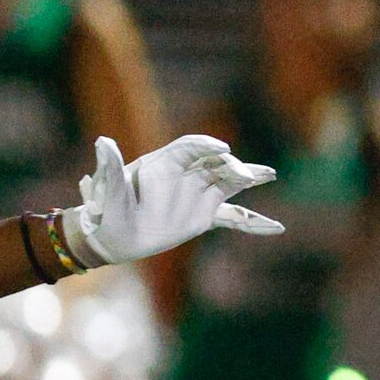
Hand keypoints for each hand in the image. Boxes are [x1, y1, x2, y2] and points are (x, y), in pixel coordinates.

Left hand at [63, 135, 280, 269]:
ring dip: (248, 177)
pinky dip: (253, 222)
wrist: (111, 236)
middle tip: (245, 174)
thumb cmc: (106, 209)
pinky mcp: (203, 217)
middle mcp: (184, 176)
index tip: (222, 150)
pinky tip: (276, 228)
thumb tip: (103, 143)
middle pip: (214, 164)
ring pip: (229, 183)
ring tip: (270, 174)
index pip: (191, 148)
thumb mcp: (107, 188)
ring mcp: (196, 196)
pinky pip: (232, 218)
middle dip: (232, 166)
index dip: (207, 146)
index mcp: (163, 164)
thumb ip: (110, 166)